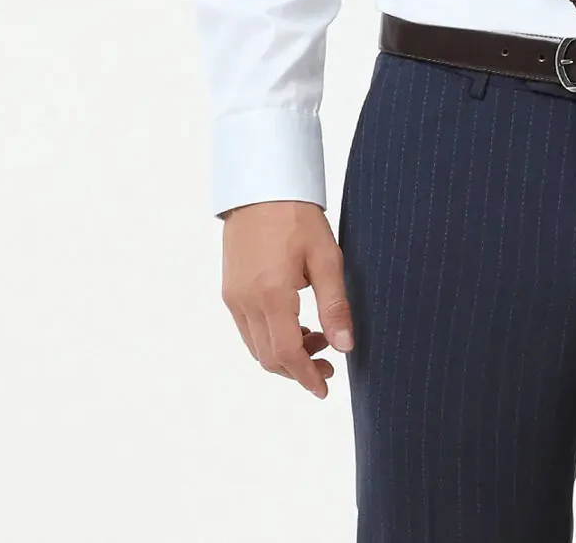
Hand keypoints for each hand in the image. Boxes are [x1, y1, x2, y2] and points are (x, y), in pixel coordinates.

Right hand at [220, 200, 353, 398]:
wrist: (261, 186)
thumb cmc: (297, 216)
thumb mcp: (326, 258)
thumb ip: (334, 305)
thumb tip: (345, 346)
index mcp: (271, 296)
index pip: (286, 354)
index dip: (306, 377)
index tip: (324, 389)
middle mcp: (245, 302)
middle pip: (268, 357)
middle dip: (298, 369)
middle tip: (329, 363)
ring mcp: (233, 297)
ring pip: (256, 346)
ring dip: (284, 354)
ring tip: (317, 338)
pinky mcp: (229, 290)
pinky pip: (248, 329)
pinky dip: (270, 337)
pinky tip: (294, 324)